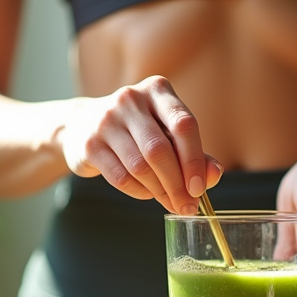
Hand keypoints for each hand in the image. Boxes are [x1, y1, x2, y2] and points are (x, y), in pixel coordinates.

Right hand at [57, 75, 221, 213]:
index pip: (183, 125)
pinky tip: (147, 193)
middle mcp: (130, 99)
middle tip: (187, 206)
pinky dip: (139, 192)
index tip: (199, 189)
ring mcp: (106, 120)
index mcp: (157, 90)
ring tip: (170, 202)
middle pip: (159, 150)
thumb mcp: (167, 133)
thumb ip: (194, 153)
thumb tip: (213, 174)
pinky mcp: (89, 144)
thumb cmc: (138, 131)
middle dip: (177, 184)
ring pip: (140, 167)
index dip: (194, 160)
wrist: (82, 125)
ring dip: (159, 191)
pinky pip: (121, 177)